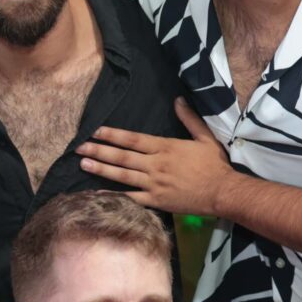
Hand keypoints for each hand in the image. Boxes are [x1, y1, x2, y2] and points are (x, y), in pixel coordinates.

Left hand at [79, 101, 235, 215]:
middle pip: (122, 157)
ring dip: (101, 169)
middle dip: (99, 150)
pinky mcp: (156, 201)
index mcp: (166, 148)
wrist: (223, 192)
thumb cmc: (215, 165)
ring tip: (83, 164)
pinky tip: (97, 192)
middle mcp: (156, 165)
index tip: (96, 131)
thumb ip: (190, 119)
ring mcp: (154, 184)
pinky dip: (114, 195)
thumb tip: (178, 100)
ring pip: (122, 176)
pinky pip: (131, 198)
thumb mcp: (205, 137)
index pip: (133, 139)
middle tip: (79, 147)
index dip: (113, 135)